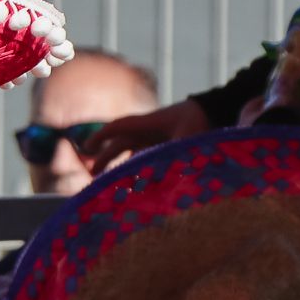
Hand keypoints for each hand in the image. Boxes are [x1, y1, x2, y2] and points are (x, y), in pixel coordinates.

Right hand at [81, 100, 210, 173]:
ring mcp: (155, 139)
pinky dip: (138, 171)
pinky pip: (145, 159)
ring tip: (111, 185)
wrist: (213, 112)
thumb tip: (169, 181)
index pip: (119, 127)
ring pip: (131, 153)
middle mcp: (148, 131)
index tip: (87, 147)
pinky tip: (135, 187)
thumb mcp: (189, 138)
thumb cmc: (199, 121)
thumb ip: (178, 157)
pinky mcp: (164, 147)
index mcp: (148, 124)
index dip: (101, 137)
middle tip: (93, 174)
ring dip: (121, 167)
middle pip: (121, 143)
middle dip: (106, 158)